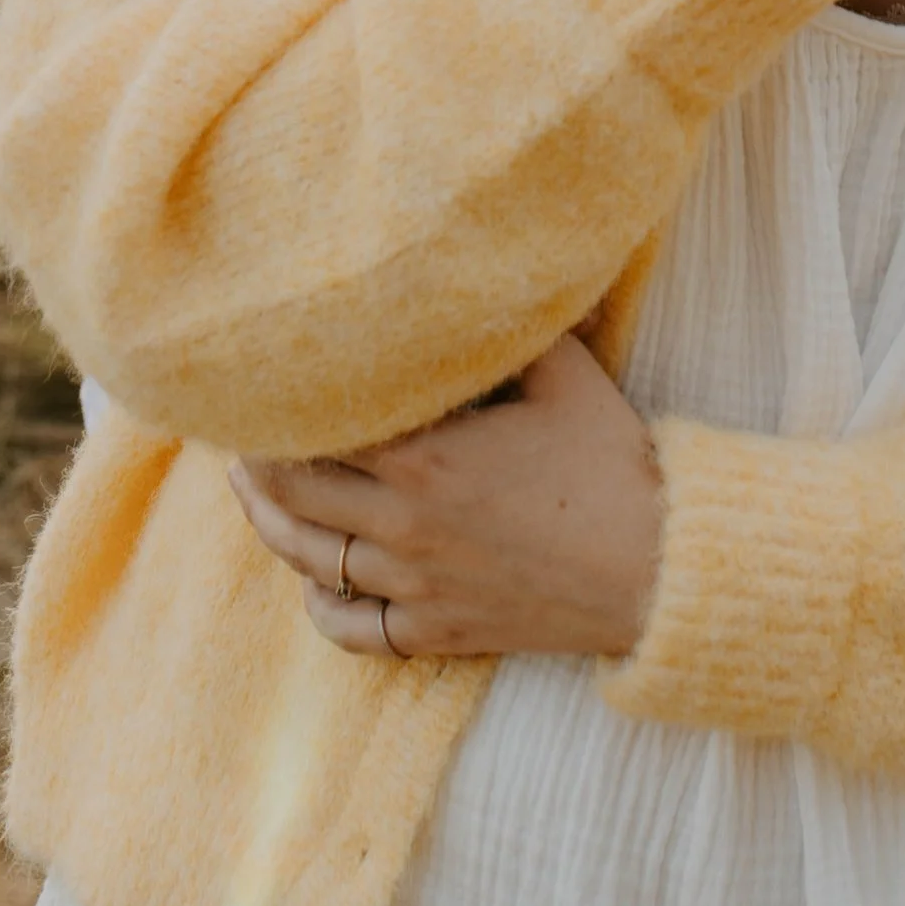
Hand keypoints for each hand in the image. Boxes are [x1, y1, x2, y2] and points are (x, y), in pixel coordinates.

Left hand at [226, 336, 664, 660]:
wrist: (662, 570)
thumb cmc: (614, 464)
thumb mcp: (565, 373)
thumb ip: (506, 326)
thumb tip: (476, 272)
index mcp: (423, 458)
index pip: (313, 429)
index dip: (276, 405)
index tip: (258, 380)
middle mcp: (403, 526)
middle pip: (291, 493)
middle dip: (257, 460)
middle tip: (242, 429)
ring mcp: (416, 588)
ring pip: (308, 561)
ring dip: (270, 523)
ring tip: (253, 490)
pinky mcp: (437, 633)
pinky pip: (351, 630)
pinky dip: (321, 606)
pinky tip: (314, 582)